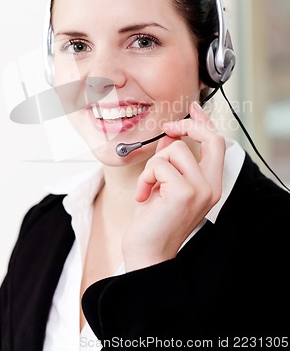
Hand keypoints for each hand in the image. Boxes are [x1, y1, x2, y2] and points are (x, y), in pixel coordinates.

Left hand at [122, 101, 224, 271]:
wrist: (147, 252)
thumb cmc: (153, 221)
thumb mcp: (163, 184)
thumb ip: (169, 161)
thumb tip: (167, 137)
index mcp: (210, 184)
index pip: (217, 144)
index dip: (204, 122)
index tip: (193, 109)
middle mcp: (211, 186)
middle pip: (212, 138)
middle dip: (188, 125)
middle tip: (169, 128)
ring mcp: (200, 189)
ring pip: (176, 149)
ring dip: (154, 165)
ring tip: (148, 186)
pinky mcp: (184, 192)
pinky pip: (160, 164)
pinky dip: (146, 177)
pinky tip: (144, 195)